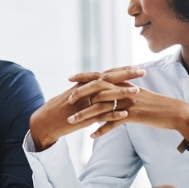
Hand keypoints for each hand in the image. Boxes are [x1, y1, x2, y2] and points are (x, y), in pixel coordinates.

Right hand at [29, 67, 143, 149]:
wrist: (45, 122)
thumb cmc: (59, 109)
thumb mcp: (73, 95)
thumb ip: (86, 89)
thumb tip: (100, 84)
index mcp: (84, 85)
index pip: (106, 74)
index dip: (121, 70)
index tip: (136, 66)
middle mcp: (84, 91)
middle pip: (108, 79)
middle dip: (126, 74)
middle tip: (142, 71)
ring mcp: (84, 104)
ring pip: (105, 96)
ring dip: (122, 93)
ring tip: (137, 91)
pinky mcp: (83, 118)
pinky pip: (100, 115)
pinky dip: (112, 114)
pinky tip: (125, 114)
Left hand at [65, 69, 188, 139]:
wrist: (175, 112)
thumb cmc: (156, 105)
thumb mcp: (139, 94)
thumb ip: (123, 91)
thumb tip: (109, 92)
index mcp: (125, 83)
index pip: (101, 77)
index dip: (85, 77)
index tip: (70, 78)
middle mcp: (125, 90)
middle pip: (98, 90)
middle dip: (81, 95)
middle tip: (68, 100)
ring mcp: (128, 102)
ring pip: (102, 108)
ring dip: (85, 116)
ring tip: (72, 122)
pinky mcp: (133, 115)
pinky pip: (113, 123)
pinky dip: (102, 130)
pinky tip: (91, 136)